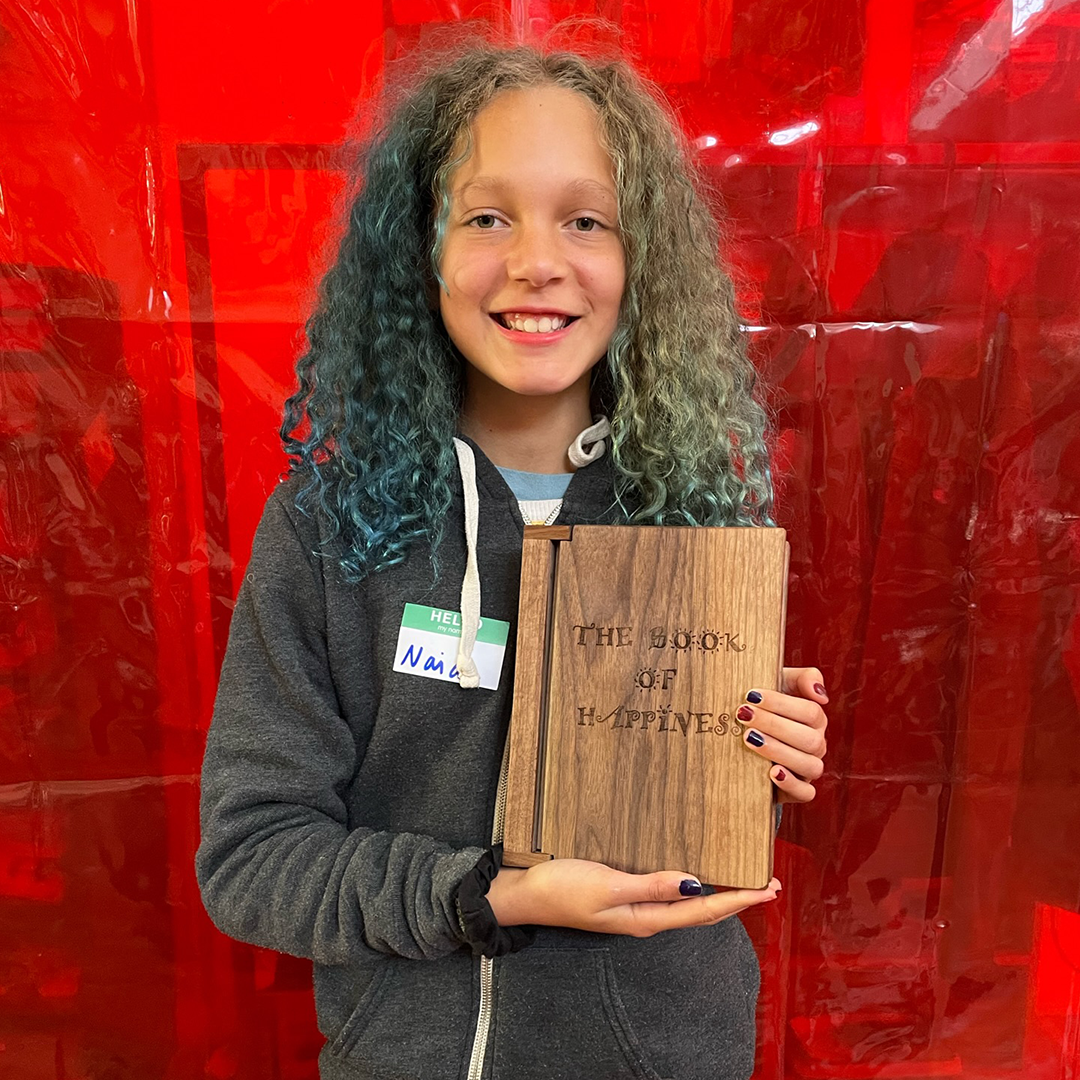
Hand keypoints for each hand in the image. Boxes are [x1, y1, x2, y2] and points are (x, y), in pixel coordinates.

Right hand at [487, 859, 779, 934]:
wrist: (525, 894)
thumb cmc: (562, 889)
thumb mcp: (607, 885)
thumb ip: (650, 886)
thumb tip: (694, 883)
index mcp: (647, 918)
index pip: (704, 910)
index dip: (739, 900)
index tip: (768, 888)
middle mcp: (647, 916)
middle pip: (703, 910)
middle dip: (737, 898)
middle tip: (767, 882)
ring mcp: (635, 907)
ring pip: (688, 902)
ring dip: (717, 891)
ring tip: (740, 877)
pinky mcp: (623, 893)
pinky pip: (667, 890)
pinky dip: (689, 881)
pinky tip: (692, 870)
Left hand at [736, 667, 828, 803]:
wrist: (742, 733)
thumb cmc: (762, 703)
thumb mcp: (779, 683)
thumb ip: (803, 678)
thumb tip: (820, 695)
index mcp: (815, 719)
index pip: (810, 712)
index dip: (781, 704)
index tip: (751, 696)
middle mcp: (816, 744)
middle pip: (809, 738)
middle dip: (774, 725)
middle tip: (743, 715)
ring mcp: (808, 768)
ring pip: (809, 765)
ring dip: (779, 751)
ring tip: (749, 739)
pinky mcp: (798, 789)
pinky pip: (806, 793)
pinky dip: (791, 784)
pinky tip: (772, 772)